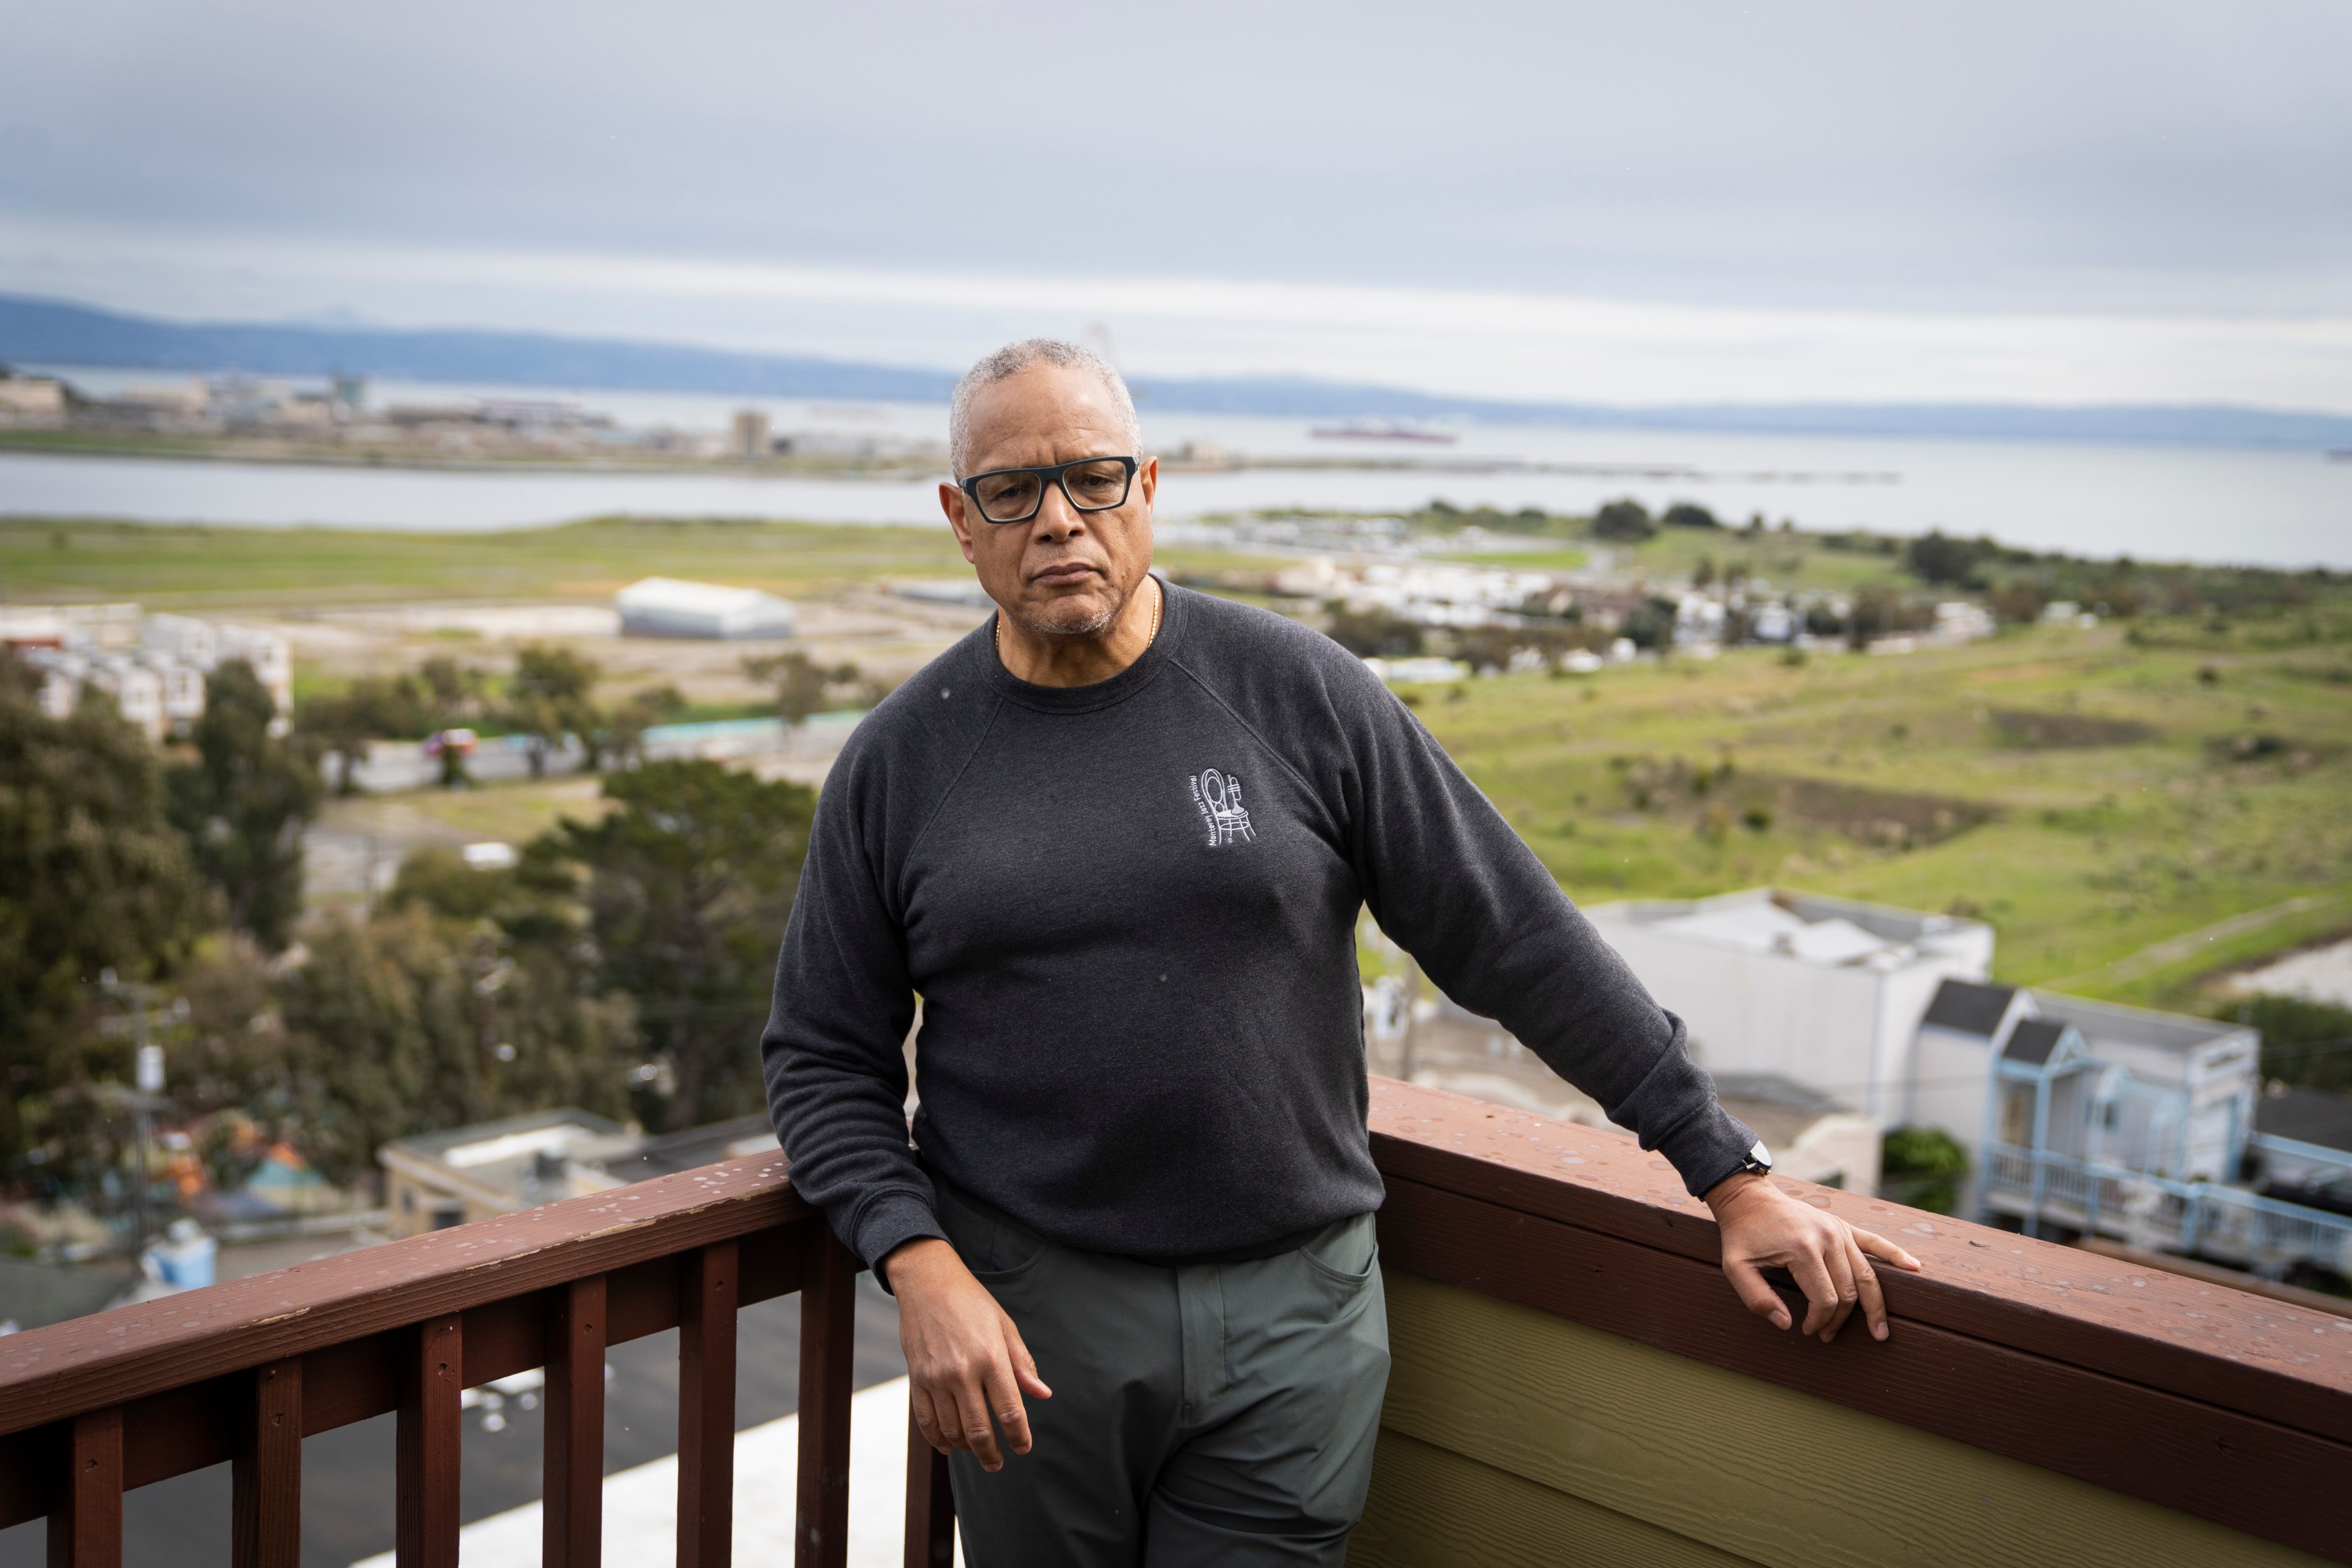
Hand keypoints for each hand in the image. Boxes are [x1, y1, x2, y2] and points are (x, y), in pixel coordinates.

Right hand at [884, 1237, 1051, 1470]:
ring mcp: (936, 1378)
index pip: (1010, 1411)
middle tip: (998, 1464)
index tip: (1023, 1447)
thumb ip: (1022, 1364)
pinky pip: (926, 1421)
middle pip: (979, 1430)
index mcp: (991, 1358)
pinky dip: (938, 1439)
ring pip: (952, 1430)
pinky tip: (949, 1446)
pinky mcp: (916, 1379)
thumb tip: (1042, 1394)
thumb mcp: (1005, 1327)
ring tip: (978, 1451)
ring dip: (967, 1448)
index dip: (1019, 1436)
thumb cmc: (973, 1303)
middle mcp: (963, 1372)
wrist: (928, 1283)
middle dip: (991, 1454)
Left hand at [1703, 1172, 1921, 1342]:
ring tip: (1879, 1332)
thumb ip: (1756, 1299)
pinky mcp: (1843, 1226)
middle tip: (1828, 1336)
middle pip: (1848, 1291)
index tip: (1807, 1331)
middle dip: (1840, 1320)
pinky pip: (1875, 1243)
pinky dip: (1897, 1256)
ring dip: (1873, 1306)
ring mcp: (1839, 1230)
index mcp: (1802, 1248)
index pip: (1825, 1298)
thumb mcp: (1735, 1267)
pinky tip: (1915, 1268)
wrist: (1749, 1198)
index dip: (1820, 1322)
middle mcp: (1827, 1237)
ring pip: (1867, 1276)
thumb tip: (1787, 1325)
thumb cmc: (1741, 1235)